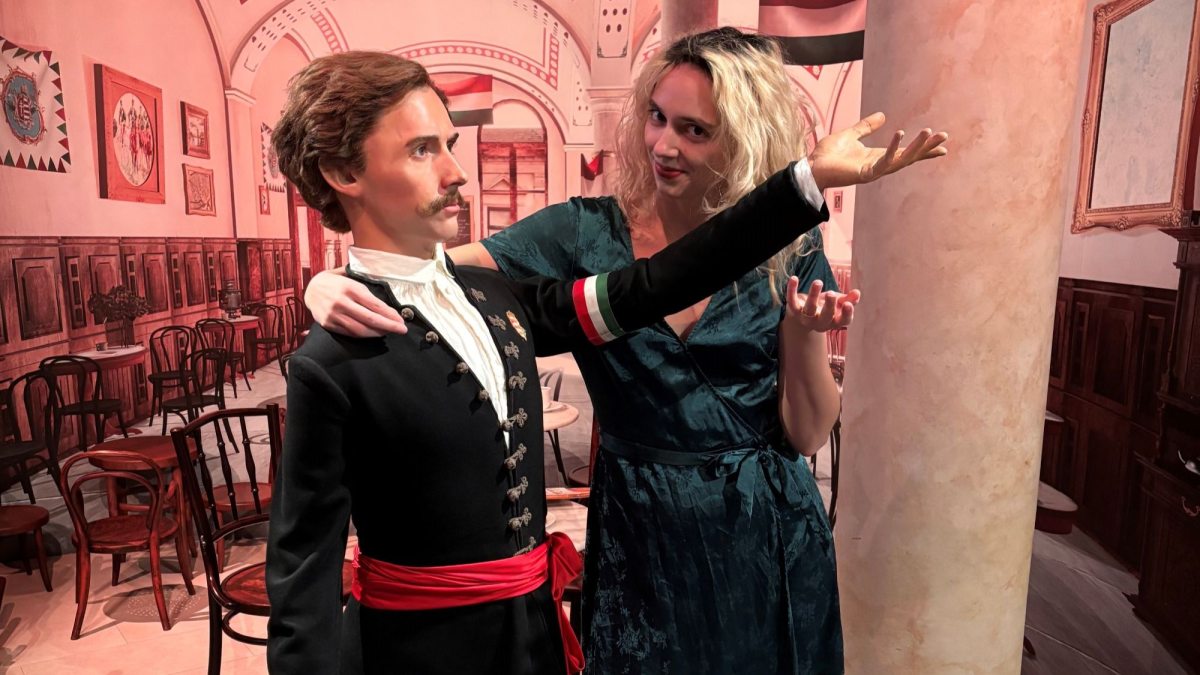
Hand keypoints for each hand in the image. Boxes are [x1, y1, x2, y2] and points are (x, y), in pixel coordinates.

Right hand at [304, 270, 407, 336]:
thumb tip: (386, 291)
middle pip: (370, 319)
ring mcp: (334, 314)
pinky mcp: (328, 324)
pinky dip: (364, 335)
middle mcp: (341, 301)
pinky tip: (373, 333)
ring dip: (377, 333)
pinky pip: (350, 333)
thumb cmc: (335, 281)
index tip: (401, 320)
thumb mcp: (349, 275)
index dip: (390, 314)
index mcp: (350, 287)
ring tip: (388, 332)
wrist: (310, 288)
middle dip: (389, 326)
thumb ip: (365, 282)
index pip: (375, 305)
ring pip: (360, 329)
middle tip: (402, 330)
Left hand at [783, 277, 858, 332]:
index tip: (848, 304)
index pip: (843, 320)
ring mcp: (806, 318)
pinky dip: (792, 290)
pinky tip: (794, 278)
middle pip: (826, 316)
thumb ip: (849, 299)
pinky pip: (792, 301)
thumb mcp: (839, 303)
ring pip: (810, 308)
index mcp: (835, 321)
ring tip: (818, 282)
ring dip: (813, 295)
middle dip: (829, 305)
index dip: (846, 313)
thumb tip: (857, 293)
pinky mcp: (794, 310)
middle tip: (832, 294)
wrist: (804, 315)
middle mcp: (820, 322)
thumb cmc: (827, 307)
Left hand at [809, 112, 947, 189]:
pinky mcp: (865, 173)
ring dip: (917, 147)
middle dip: (927, 147)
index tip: (943, 144)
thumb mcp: (850, 135)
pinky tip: (900, 134)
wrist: (811, 167)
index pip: (906, 152)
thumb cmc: (828, 155)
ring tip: (929, 133)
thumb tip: (883, 116)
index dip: (923, 148)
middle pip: (909, 157)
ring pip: (902, 159)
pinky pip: (884, 161)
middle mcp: (879, 165)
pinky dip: (893, 148)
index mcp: (877, 156)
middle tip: (944, 137)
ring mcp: (874, 171)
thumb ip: (866, 127)